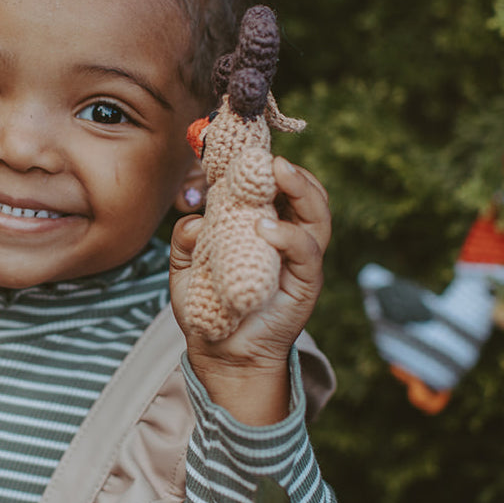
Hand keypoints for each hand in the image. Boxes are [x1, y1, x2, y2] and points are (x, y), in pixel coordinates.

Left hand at [169, 156, 330, 423]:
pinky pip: (306, 253)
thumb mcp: (186, 267)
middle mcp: (287, 238)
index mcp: (264, 225)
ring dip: (302, 190)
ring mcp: (299, 261)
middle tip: (270, 158)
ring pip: (317, 216)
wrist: (219, 353)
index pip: (278, 187)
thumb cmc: (207, 304)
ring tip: (279, 174)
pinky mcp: (304, 285)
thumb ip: (186, 240)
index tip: (248, 149)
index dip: (269, 165)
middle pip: (308, 194)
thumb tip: (194, 221)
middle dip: (294, 171)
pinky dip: (289, 235)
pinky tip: (266, 228)